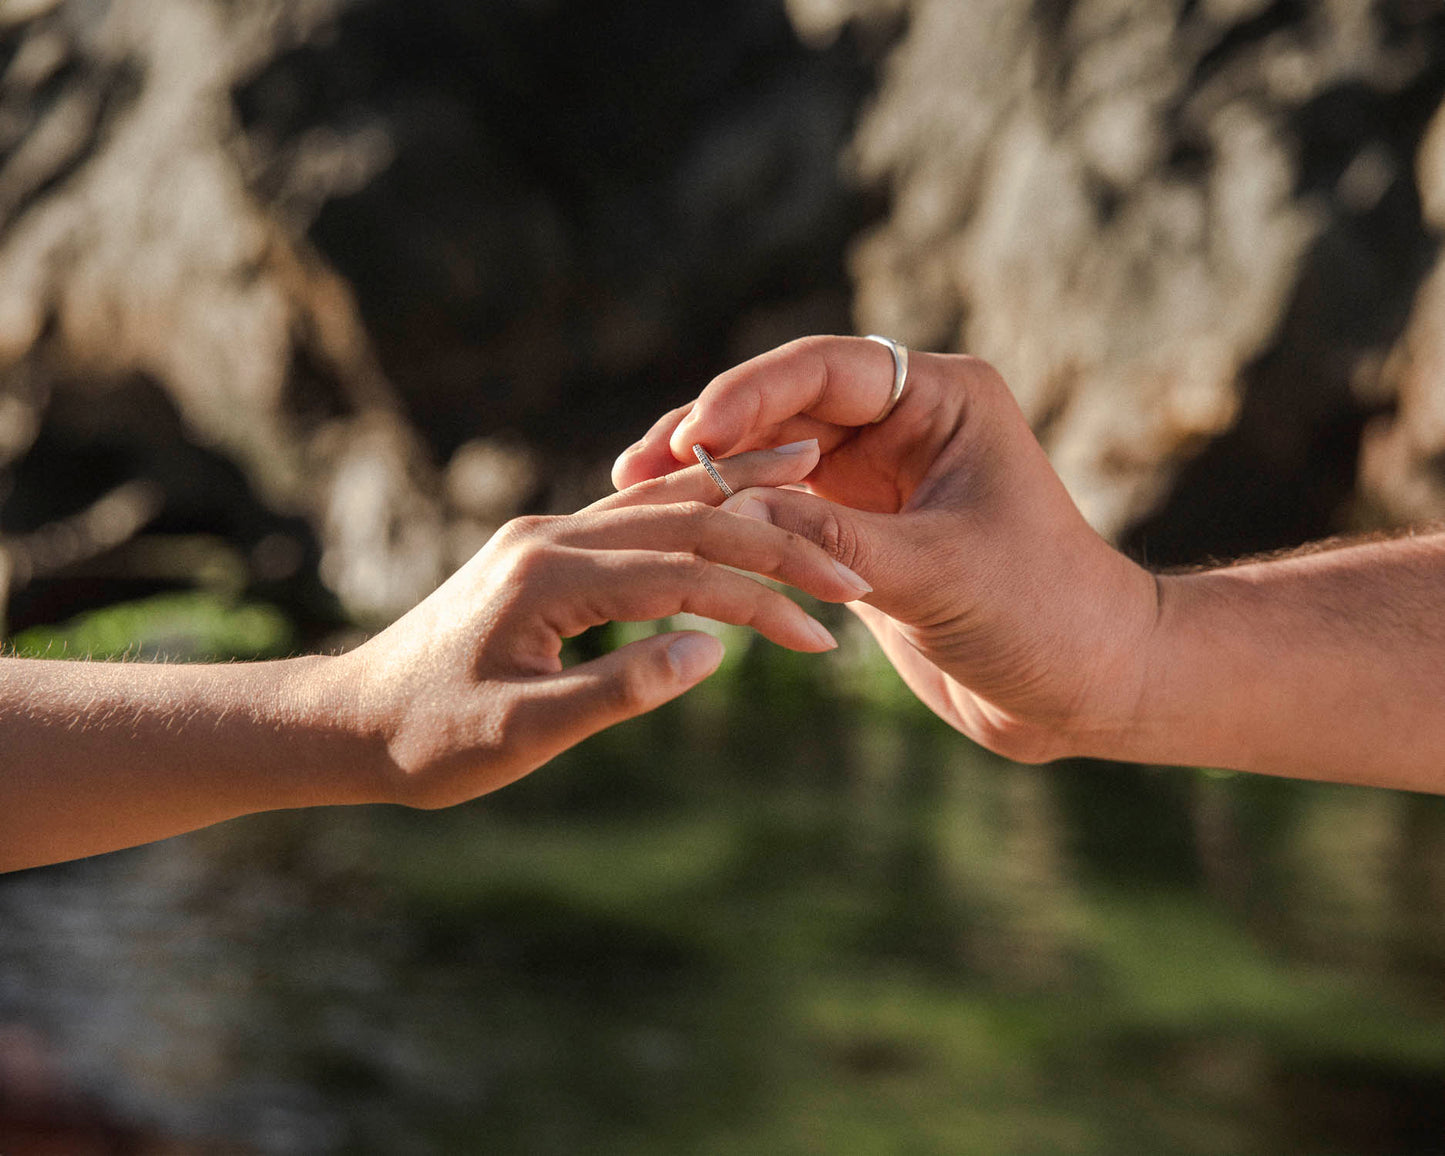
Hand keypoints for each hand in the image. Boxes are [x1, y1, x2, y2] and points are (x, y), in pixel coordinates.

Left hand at [335, 439, 871, 807]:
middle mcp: (549, 539)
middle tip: (847, 564)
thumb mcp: (519, 735)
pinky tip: (725, 494)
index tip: (823, 632)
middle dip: (772, 540)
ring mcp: (545, 538)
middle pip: (683, 519)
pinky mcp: (543, 551)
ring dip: (738, 488)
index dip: (760, 603)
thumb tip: (712, 652)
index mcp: (548, 578)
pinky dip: (693, 503)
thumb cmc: (427, 741)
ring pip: (661, 499)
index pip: (683, 576)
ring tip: (811, 454)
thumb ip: (615, 692)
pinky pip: (634, 515)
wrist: (347, 719)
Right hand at [612, 336, 1158, 762]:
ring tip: (633, 498)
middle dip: (711, 436)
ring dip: (712, 481)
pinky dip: (735, 524)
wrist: (1087, 686)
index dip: (749, 395)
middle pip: (784, 408)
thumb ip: (835, 538)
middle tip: (634, 470)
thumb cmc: (1045, 615)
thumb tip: (734, 509)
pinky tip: (682, 538)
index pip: (825, 370)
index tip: (693, 437)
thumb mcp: (937, 572)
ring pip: (773, 460)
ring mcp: (879, 479)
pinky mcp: (861, 533)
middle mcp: (905, 426)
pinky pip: (782, 513)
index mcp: (941, 400)